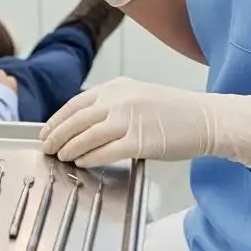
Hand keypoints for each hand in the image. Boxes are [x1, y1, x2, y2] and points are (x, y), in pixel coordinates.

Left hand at [40, 77, 250, 167]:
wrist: (203, 117)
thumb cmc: (173, 110)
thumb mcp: (138, 95)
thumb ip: (113, 104)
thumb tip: (84, 121)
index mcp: (117, 87)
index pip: (76, 103)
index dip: (57, 119)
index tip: (47, 130)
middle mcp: (119, 100)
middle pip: (76, 120)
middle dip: (57, 135)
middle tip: (47, 147)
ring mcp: (129, 120)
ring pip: (86, 137)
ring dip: (70, 149)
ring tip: (62, 157)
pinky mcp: (139, 141)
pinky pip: (105, 152)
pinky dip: (89, 159)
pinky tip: (82, 163)